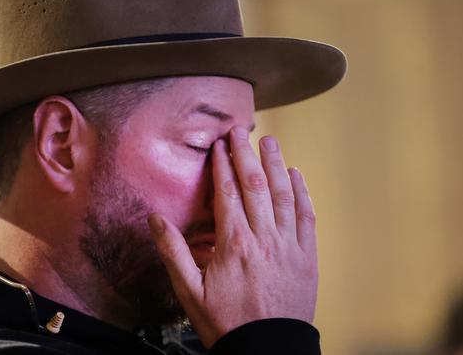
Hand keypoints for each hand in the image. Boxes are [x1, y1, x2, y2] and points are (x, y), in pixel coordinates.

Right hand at [148, 127, 317, 348]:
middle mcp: (263, 237)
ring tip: (270, 142)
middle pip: (254, 185)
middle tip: (240, 131)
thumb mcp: (189, 291)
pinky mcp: (307, 257)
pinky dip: (302, 193)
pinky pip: (307, 217)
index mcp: (233, 243)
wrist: (267, 349)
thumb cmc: (226, 322)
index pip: (227, 192)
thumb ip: (173, 252)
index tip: (219, 145)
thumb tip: (155, 219)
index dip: (221, 164)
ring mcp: (289, 245)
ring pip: (283, 195)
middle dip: (246, 154)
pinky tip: (297, 175)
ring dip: (276, 165)